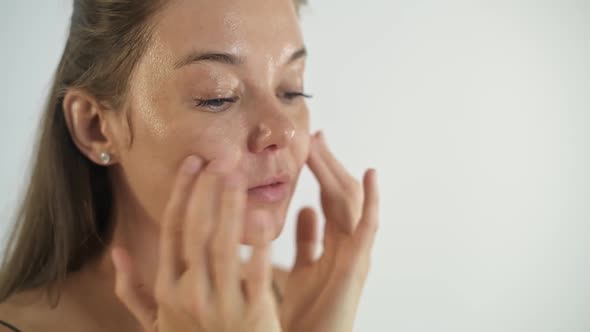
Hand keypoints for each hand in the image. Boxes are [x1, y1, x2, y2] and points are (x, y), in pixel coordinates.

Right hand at [111, 156, 281, 331]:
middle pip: (197, 230)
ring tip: (238, 175)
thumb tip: (115, 253)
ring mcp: (221, 304)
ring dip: (230, 205)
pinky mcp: (253, 315)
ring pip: (223, 244)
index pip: (174, 230)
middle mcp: (190, 293)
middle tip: (219, 157)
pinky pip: (257, 272)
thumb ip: (131, 290)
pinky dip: (259, 244)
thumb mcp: (155, 322)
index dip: (183, 193)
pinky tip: (262, 216)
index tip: (193, 163)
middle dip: (207, 189)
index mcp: (168, 289)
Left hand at [280, 132, 379, 331]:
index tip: (311, 145)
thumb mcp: (301, 270)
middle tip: (314, 135)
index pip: (329, 199)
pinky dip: (371, 200)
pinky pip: (368, 228)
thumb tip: (306, 208)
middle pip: (339, 196)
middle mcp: (348, 248)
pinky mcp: (358, 266)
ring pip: (349, 204)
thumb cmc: (306, 316)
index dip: (321, 172)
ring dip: (336, 172)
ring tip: (323, 144)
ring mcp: (355, 255)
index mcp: (334, 248)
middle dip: (327, 165)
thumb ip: (307, 240)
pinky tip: (370, 175)